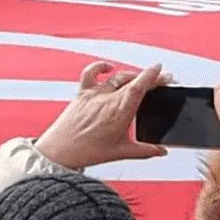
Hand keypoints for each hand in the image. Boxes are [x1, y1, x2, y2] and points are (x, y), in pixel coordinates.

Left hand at [34, 62, 170, 169]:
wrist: (59, 152)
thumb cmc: (86, 151)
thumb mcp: (122, 152)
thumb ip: (145, 151)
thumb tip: (160, 151)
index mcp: (120, 111)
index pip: (140, 86)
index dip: (152, 75)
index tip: (161, 70)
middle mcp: (107, 98)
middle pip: (132, 80)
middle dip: (148, 77)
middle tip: (159, 80)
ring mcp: (94, 94)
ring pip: (116, 77)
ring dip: (131, 75)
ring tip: (138, 79)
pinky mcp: (81, 94)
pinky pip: (90, 73)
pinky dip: (100, 67)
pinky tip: (107, 67)